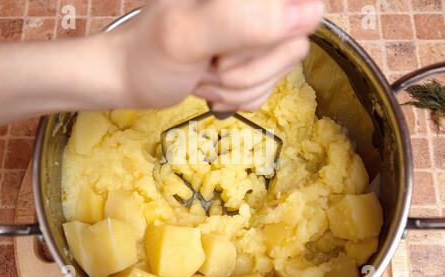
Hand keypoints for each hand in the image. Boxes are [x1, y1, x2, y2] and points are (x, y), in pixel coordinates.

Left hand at [109, 0, 323, 110]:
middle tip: (209, 65)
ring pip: (281, 71)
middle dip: (245, 70)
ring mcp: (258, 33)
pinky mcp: (254, 59)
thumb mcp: (187, 37)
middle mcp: (257, 6)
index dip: (267, 39)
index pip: (300, 9)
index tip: (224, 50)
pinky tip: (211, 87)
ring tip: (203, 76)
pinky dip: (237, 98)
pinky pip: (268, 89)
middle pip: (292, 44)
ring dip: (237, 87)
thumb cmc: (149, 55)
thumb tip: (312, 13)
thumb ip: (243, 22)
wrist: (132, 78)